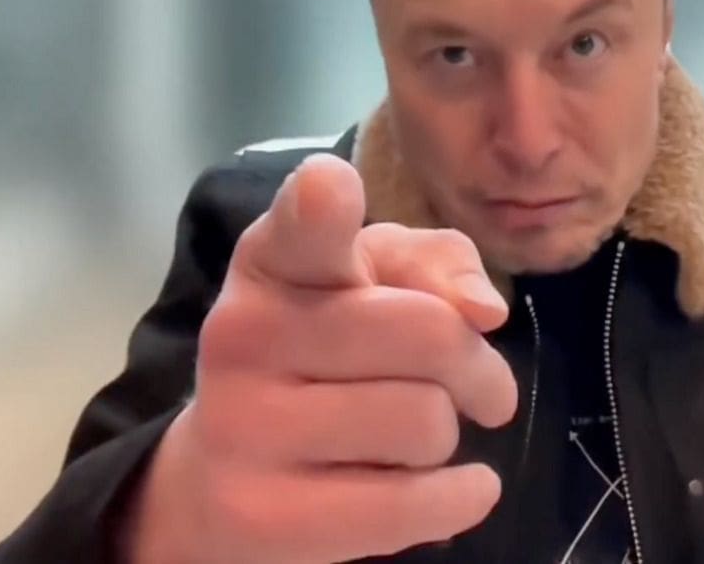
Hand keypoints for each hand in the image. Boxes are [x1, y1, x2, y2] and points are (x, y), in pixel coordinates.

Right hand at [125, 154, 517, 562]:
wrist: (221, 475)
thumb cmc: (327, 351)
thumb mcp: (377, 282)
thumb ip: (437, 265)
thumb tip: (483, 309)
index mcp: (276, 259)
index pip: (302, 224)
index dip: (323, 202)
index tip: (331, 189)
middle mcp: (245, 331)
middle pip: (429, 334)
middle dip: (478, 367)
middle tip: (480, 388)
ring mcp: (243, 425)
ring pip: (425, 423)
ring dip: (447, 436)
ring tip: (414, 438)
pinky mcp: (261, 513)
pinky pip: (408, 506)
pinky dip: (460, 499)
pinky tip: (461, 488)